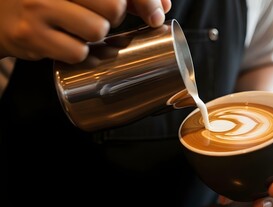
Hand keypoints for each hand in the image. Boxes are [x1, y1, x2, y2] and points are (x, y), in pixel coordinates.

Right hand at [0, 0, 170, 62]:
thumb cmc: (49, 0)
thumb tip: (161, 8)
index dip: (146, 0)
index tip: (156, 14)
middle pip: (115, 6)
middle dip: (117, 17)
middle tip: (104, 18)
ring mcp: (39, 7)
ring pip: (98, 29)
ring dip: (97, 36)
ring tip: (81, 29)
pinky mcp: (31, 35)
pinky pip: (78, 52)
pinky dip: (80, 54)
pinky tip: (67, 43)